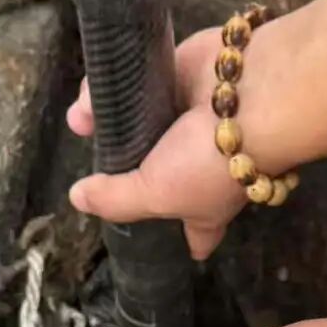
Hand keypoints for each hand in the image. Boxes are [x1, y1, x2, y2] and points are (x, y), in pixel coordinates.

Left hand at [68, 23, 294, 259]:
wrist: (249, 96)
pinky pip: (135, 84)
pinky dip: (110, 88)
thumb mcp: (157, 195)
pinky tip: (91, 95)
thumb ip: (116, 199)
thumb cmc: (209, 163)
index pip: (197, 235)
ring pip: (137, 126)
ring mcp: (185, 121)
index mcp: (205, 206)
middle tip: (94, 171)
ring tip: (80, 121)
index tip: (165, 248)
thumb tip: (78, 199)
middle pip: (154, 177)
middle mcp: (196, 166)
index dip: (182, 244)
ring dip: (102, 122)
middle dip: (123, 174)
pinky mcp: (176, 77)